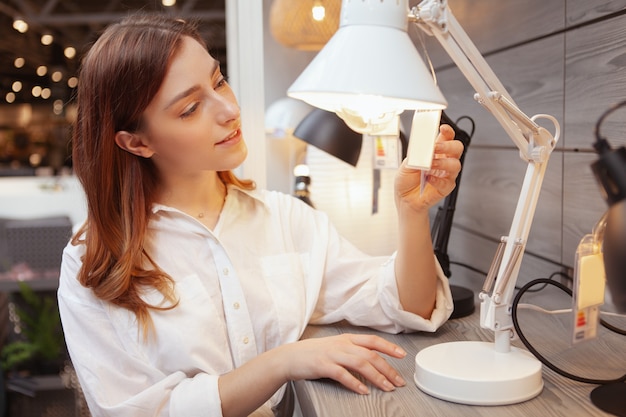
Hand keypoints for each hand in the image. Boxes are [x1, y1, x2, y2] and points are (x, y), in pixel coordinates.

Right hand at [281, 334, 406, 393]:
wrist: (290, 356)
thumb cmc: (314, 353)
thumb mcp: (336, 346)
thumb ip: (353, 350)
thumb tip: (373, 360)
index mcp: (347, 338)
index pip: (373, 340)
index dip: (389, 347)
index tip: (402, 355)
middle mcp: (342, 344)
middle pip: (371, 355)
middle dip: (388, 369)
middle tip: (398, 381)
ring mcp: (333, 354)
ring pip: (361, 363)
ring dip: (377, 377)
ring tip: (386, 387)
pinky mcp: (323, 365)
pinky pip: (343, 374)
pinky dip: (355, 383)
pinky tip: (363, 391)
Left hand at [395, 124, 462, 211]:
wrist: (404, 199)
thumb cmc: (406, 181)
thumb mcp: (405, 165)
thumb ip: (414, 157)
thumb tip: (421, 150)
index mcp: (435, 152)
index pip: (446, 137)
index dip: (448, 131)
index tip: (443, 127)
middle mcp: (443, 161)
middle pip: (456, 148)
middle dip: (448, 145)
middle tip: (436, 148)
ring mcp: (446, 174)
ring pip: (456, 164)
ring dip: (442, 163)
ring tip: (430, 165)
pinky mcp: (446, 187)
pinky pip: (447, 182)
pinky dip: (437, 180)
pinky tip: (428, 179)